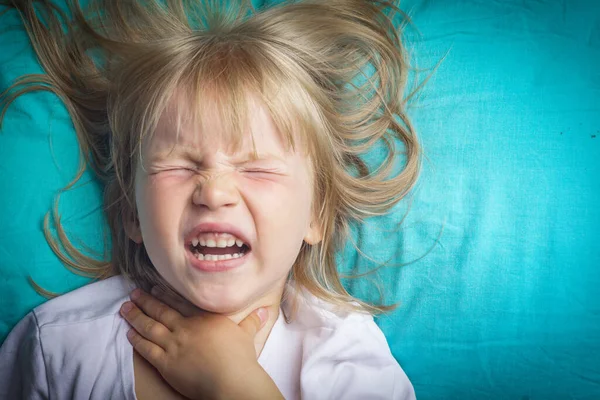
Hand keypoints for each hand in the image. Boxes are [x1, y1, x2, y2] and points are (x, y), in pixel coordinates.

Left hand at [120, 289, 282, 399]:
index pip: (179, 302)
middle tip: (133, 293)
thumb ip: (252, 321)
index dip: (164, 293)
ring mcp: (174, 345)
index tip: (153, 286)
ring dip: (136, 317)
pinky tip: (129, 333)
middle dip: (145, 301)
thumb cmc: (240, 358)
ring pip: (150, 327)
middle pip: (161, 311)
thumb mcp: (246, 335)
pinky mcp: (166, 363)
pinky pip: (147, 349)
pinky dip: (137, 340)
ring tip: (125, 308)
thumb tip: (264, 311)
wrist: (230, 380)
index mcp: (204, 318)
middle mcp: (186, 328)